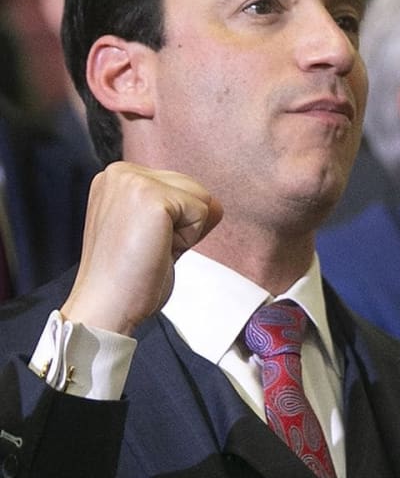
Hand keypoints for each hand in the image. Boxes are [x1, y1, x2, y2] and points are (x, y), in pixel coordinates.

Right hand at [61, 162, 222, 335]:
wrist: (106, 305)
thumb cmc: (126, 279)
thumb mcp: (155, 234)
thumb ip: (182, 213)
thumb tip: (216, 204)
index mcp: (117, 178)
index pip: (177, 186)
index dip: (175, 222)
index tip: (142, 244)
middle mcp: (121, 172)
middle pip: (192, 187)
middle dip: (182, 225)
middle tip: (148, 249)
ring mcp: (134, 181)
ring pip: (200, 197)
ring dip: (186, 232)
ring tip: (152, 249)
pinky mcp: (151, 197)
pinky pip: (201, 213)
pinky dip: (188, 239)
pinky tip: (158, 250)